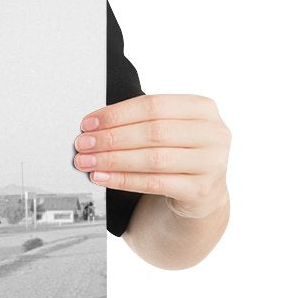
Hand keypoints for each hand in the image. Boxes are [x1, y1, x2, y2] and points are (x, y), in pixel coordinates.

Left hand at [74, 95, 229, 218]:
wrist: (202, 192)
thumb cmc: (177, 152)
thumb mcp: (168, 130)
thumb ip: (139, 122)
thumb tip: (92, 127)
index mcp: (202, 108)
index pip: (154, 105)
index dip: (117, 114)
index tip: (88, 123)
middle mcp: (214, 133)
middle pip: (153, 132)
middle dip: (111, 138)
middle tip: (83, 144)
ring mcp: (212, 163)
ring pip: (153, 159)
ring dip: (113, 160)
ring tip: (87, 162)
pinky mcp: (202, 190)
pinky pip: (154, 184)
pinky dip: (123, 180)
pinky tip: (102, 178)